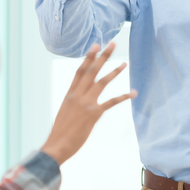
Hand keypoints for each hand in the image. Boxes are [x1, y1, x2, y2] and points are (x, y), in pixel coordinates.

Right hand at [41, 43, 135, 164]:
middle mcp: (77, 95)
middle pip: (91, 71)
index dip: (88, 57)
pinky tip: (133, 92)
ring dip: (114, 71)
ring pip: (101, 82)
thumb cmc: (60, 132)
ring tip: (124, 63)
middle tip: (112, 44)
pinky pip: (111, 102)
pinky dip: (123, 97)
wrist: (56, 145)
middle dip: (102, 56)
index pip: (80, 71)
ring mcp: (85, 103)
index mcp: (69, 94)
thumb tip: (79, 100)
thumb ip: (73, 103)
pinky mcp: (93, 114)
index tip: (95, 45)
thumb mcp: (64, 112)